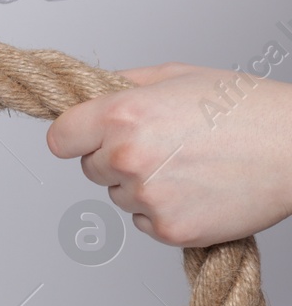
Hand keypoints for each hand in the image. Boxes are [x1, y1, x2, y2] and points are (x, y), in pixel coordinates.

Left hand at [46, 62, 291, 245]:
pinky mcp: (169, 229)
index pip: (59, 138)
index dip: (74, 136)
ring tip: (187, 166)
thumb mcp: (177, 76)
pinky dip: (162, 212)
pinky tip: (196, 190)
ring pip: (117, 196)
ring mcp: (148, 197)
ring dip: (139, 186)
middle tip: (163, 146)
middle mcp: (127, 157)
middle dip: (114, 158)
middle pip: (89, 168)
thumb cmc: (246, 108)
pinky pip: (143, 222)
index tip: (86, 138)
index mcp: (121, 116)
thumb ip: (125, 85)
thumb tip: (92, 91)